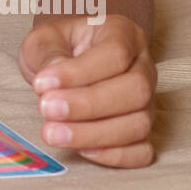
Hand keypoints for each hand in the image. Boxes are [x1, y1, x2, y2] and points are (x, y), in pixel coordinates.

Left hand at [17, 13, 156, 167]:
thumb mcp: (44, 40)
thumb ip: (48, 54)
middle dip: (88, 105)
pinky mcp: (141, 131)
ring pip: (139, 123)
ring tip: (53, 133)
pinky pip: (142, 151)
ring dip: (94, 134)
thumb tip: (54, 81)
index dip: (79, 73)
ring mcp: (147, 102)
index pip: (115, 54)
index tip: (42, 84)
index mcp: (123, 34)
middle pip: (135, 90)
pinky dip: (115, 155)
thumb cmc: (57, 48)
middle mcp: (143, 67)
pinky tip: (83, 150)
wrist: (63, 62)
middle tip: (46, 109)